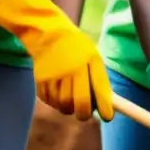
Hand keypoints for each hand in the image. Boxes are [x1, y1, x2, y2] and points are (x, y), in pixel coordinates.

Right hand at [0, 0, 112, 120]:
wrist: (47, 33)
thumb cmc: (76, 47)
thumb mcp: (92, 56)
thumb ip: (98, 77)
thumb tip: (105, 102)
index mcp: (88, 62)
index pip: (99, 90)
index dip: (105, 107)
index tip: (108, 116)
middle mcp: (71, 71)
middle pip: (80, 104)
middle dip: (85, 114)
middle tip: (86, 112)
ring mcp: (54, 77)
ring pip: (64, 106)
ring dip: (69, 108)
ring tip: (72, 98)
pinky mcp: (40, 82)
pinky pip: (50, 102)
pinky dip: (56, 103)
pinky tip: (59, 92)